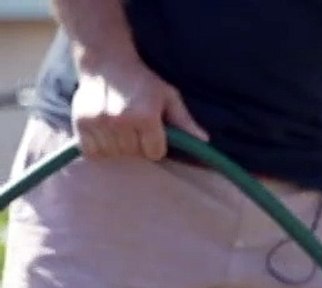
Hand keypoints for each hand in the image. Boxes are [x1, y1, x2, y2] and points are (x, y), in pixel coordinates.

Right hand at [71, 57, 207, 160]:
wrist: (106, 62)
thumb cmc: (143, 82)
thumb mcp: (169, 97)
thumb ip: (185, 121)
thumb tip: (205, 142)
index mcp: (145, 116)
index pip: (154, 152)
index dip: (156, 145)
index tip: (152, 133)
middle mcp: (121, 121)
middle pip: (134, 154)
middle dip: (137, 145)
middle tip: (133, 128)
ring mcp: (98, 123)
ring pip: (113, 155)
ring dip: (118, 147)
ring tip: (119, 130)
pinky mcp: (80, 123)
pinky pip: (92, 152)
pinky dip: (99, 148)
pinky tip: (105, 134)